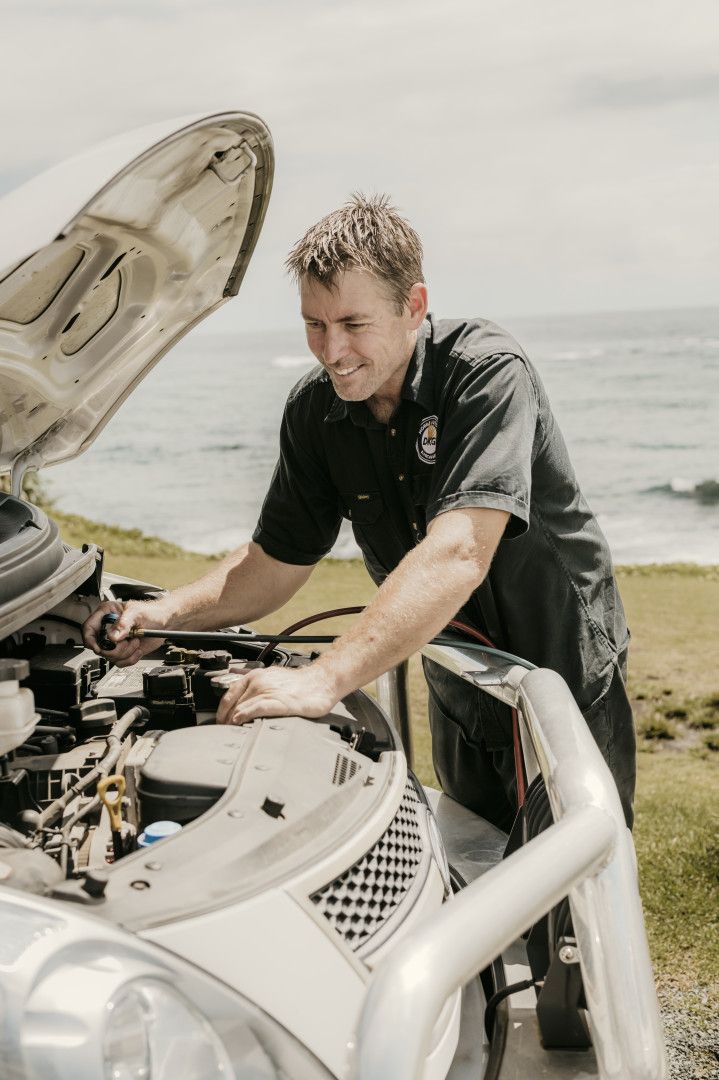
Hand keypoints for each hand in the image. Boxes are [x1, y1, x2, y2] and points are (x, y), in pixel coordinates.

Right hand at [83, 600, 167, 666]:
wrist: (165, 623)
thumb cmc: (152, 612)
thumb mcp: (137, 613)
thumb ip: (123, 624)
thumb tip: (112, 636)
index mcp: (107, 614)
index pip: (88, 628)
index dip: (90, 639)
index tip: (99, 647)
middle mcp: (108, 628)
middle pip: (98, 647)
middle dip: (115, 648)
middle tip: (128, 640)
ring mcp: (115, 641)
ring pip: (110, 657)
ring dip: (126, 652)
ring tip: (136, 640)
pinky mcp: (123, 651)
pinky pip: (120, 662)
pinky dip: (131, 658)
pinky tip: (138, 648)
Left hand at [216, 665, 337, 724]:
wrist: (322, 681)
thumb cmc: (300, 685)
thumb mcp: (272, 682)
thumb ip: (257, 692)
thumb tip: (242, 708)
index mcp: (256, 676)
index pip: (229, 694)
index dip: (220, 711)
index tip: (219, 723)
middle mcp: (259, 681)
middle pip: (233, 703)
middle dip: (225, 720)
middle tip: (222, 733)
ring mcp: (269, 690)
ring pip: (241, 706)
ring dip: (232, 722)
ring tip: (228, 734)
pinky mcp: (280, 701)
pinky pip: (257, 708)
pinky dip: (245, 715)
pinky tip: (239, 722)